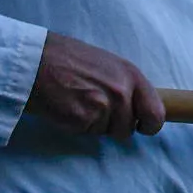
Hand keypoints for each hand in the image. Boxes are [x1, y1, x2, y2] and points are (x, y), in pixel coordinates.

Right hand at [28, 32, 164, 138]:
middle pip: (128, 128)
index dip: (150, 124)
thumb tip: (137, 106)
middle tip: (97, 111)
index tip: (142, 126)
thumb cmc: (68, 59)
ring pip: (107, 132)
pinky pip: (87, 133)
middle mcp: (122, 92)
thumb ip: (125, 85)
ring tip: (79, 103)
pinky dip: (78, 126)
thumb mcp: (108, 64)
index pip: (156, 113)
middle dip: (115, 126)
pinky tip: (68, 107)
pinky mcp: (83, 120)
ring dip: (95, 125)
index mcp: (132, 76)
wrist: (35, 61)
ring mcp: (103, 107)